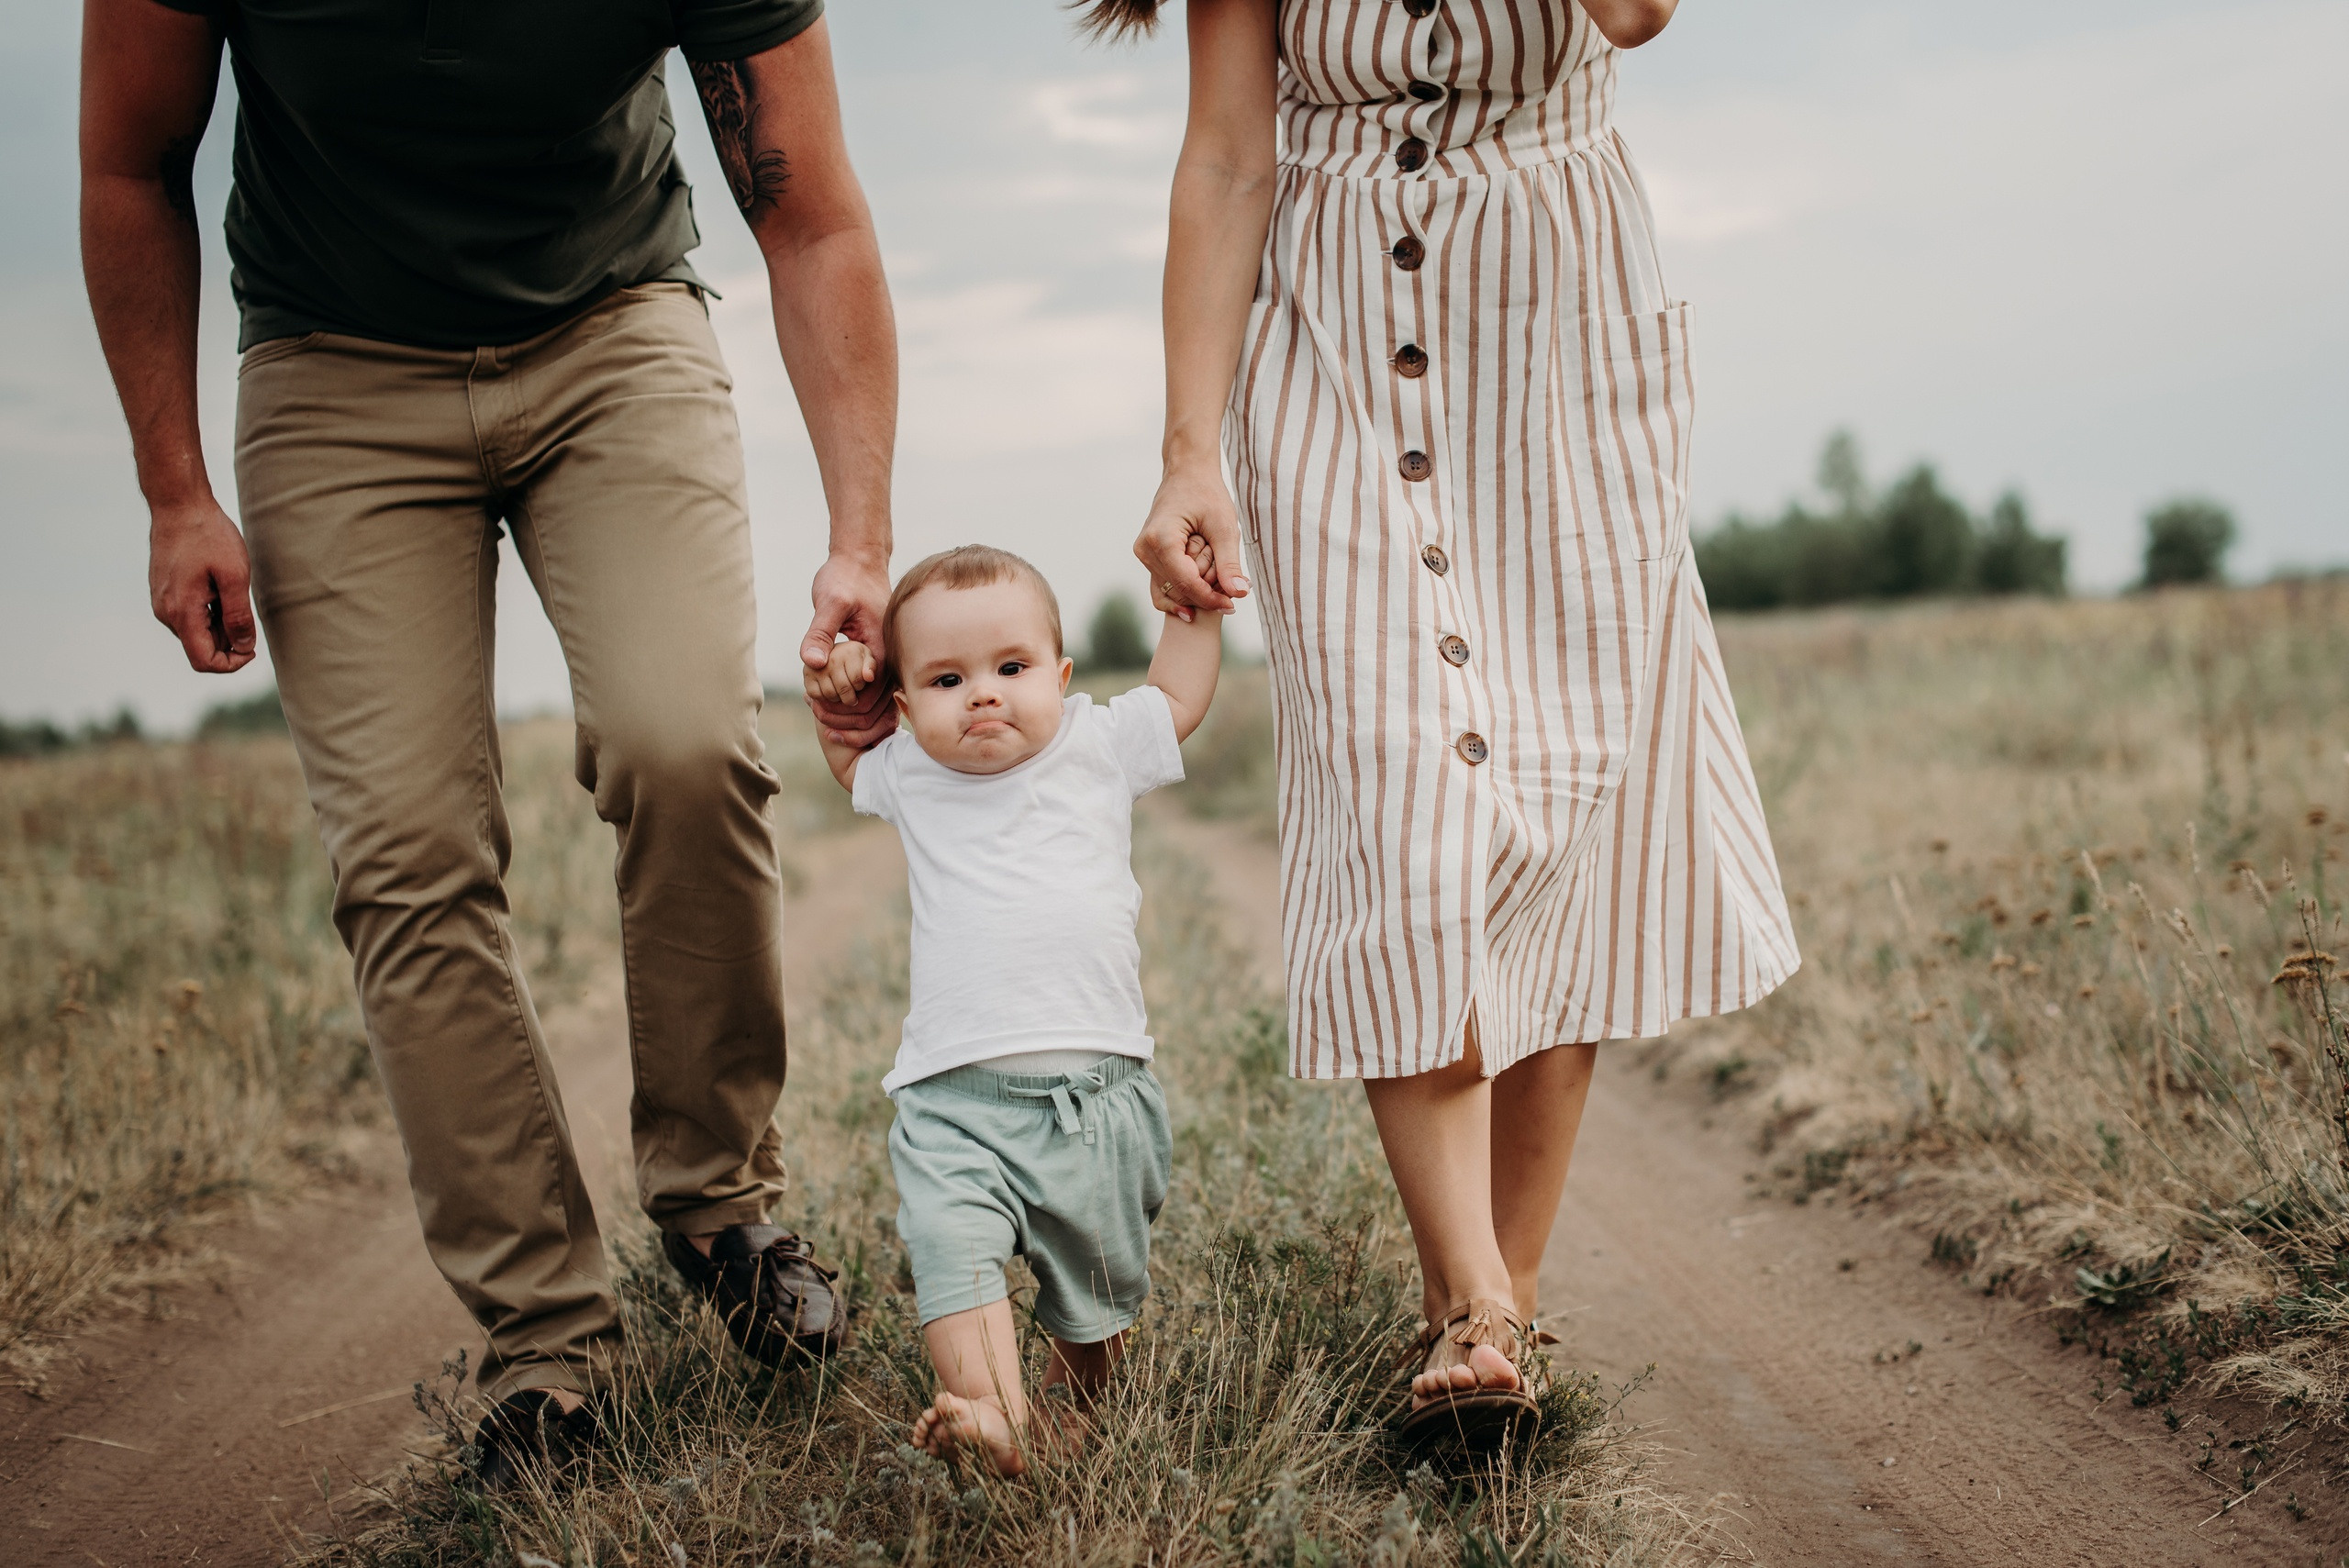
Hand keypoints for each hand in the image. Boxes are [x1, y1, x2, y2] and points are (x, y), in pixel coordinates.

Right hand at [150, 497, 257, 673]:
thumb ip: (238, 616)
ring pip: (196, 632)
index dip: (232, 663)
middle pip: (201, 648)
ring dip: (220, 624)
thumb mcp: (235, 576)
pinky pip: (189, 615)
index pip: (204, 661)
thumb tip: (243, 647)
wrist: (179, 505)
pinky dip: (210, 612)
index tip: (252, 646)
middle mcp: (166, 613)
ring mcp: (162, 602)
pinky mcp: (164, 592)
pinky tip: (220, 587)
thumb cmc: (209, 536)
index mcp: (181, 613)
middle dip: (229, 641)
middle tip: (246, 610)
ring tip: (232, 592)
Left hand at [801, 550, 894, 746]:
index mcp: (881, 648)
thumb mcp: (828, 603)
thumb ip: (820, 633)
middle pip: (873, 703)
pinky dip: (846, 692)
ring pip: (871, 698)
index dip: (844, 706)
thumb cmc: (845, 578)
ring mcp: (884, 657)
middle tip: (813, 710)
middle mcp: (889, 657)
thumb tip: (811, 663)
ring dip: (845, 706)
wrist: (859, 561)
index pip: (869, 695)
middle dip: (844, 713)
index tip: (817, 703)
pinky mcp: (875, 655)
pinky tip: (822, 688)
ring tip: (815, 703)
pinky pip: (865, 685)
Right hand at [1134, 463, 1249, 618]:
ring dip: (1195, 589)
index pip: (1186, 583)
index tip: (1232, 605)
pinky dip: (1184, 589)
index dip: (1210, 599)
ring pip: (1170, 591)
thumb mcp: (1224, 528)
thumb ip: (1229, 563)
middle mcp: (1145, 549)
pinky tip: (1204, 592)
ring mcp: (1143, 554)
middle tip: (1229, 584)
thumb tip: (1239, 594)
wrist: (1187, 473)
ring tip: (1216, 574)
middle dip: (1204, 593)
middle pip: (1177, 590)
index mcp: (1161, 540)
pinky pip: (1163, 585)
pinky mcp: (1147, 556)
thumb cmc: (1207, 493)